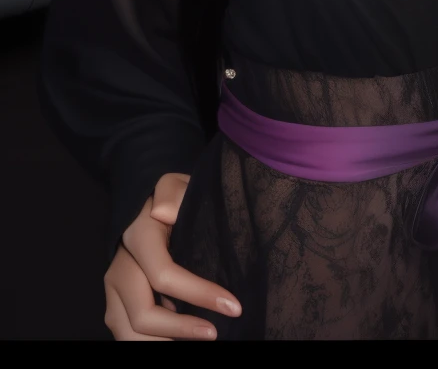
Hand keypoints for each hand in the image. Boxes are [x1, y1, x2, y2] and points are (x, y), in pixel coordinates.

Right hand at [103, 172, 241, 340]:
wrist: (147, 205)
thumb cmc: (173, 197)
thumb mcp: (176, 184)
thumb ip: (172, 193)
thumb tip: (163, 213)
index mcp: (137, 239)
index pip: (164, 275)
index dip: (199, 294)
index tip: (233, 306)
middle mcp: (119, 268)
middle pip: (143, 314)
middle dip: (180, 330)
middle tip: (215, 333)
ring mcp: (114, 290)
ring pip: (128, 333)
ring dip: (162, 343)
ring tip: (199, 338)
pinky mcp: (116, 304)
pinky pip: (127, 332)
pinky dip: (152, 341)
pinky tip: (179, 339)